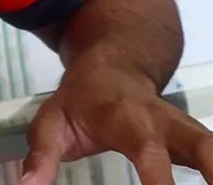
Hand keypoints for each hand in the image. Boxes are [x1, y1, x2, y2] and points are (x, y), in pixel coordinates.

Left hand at [21, 63, 212, 184]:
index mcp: (126, 119)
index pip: (149, 154)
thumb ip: (42, 157)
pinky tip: (212, 183)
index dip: (160, 183)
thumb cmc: (81, 99)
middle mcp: (164, 123)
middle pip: (201, 147)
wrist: (113, 65)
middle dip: (212, 171)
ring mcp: (185, 129)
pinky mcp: (196, 139)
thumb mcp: (51, 123)